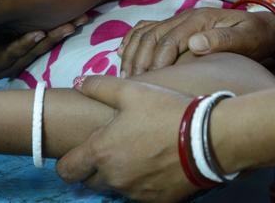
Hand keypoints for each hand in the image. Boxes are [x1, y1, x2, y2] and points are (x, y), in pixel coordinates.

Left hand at [0, 14, 88, 78]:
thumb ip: (15, 15)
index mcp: (18, 51)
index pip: (46, 38)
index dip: (64, 27)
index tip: (83, 16)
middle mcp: (15, 61)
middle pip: (44, 45)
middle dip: (62, 32)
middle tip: (82, 20)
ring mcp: (4, 66)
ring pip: (32, 51)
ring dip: (50, 38)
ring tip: (66, 26)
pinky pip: (11, 53)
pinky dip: (24, 43)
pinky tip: (37, 33)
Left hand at [56, 76, 196, 201]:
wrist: (208, 138)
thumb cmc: (165, 112)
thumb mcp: (131, 91)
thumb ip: (99, 87)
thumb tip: (77, 83)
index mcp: (101, 151)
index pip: (66, 170)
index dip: (67, 163)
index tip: (76, 154)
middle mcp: (113, 177)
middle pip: (89, 181)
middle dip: (93, 169)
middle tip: (110, 150)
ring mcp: (134, 192)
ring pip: (114, 188)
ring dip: (117, 175)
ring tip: (135, 154)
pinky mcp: (156, 200)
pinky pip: (138, 194)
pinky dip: (140, 183)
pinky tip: (153, 165)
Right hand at [118, 7, 274, 76]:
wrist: (264, 28)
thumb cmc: (257, 37)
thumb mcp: (248, 38)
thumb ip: (223, 39)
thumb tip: (194, 43)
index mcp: (198, 19)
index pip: (168, 40)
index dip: (156, 61)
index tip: (150, 82)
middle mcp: (183, 17)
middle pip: (150, 36)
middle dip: (139, 59)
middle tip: (132, 82)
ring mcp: (177, 21)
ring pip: (144, 33)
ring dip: (132, 53)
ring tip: (126, 75)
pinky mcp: (175, 27)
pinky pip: (145, 29)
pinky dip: (131, 40)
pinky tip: (122, 53)